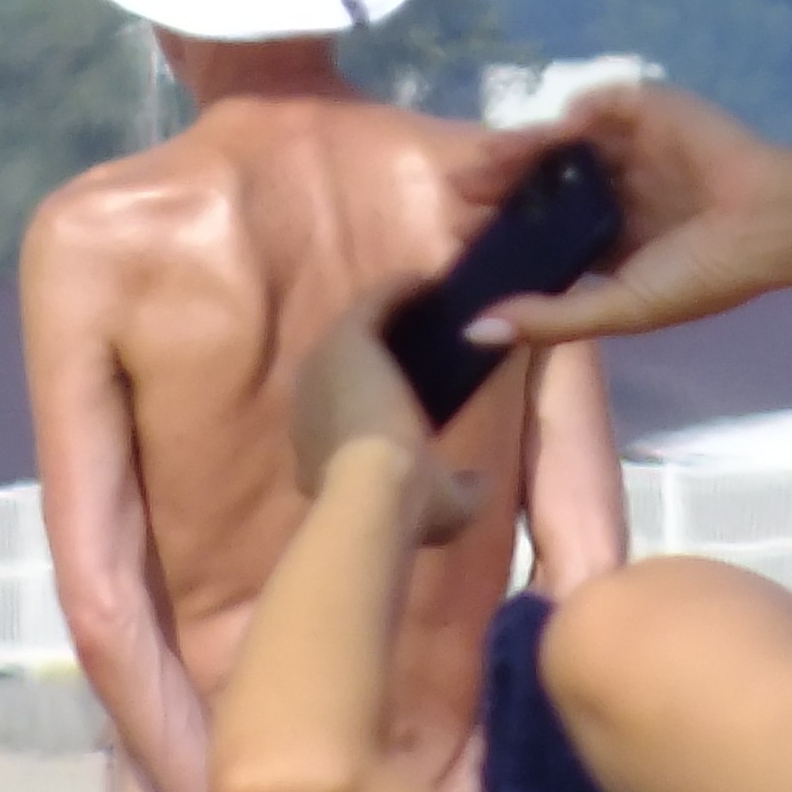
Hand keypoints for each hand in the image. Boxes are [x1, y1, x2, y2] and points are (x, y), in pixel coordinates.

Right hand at [290, 301, 485, 546]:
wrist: (375, 492)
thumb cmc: (402, 508)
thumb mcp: (442, 509)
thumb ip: (461, 490)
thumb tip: (480, 479)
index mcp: (320, 448)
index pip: (347, 415)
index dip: (377, 399)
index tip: (415, 388)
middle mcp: (311, 404)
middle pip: (346, 365)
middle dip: (380, 350)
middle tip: (425, 336)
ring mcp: (323, 368)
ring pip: (356, 330)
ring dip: (389, 312)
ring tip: (428, 302)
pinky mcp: (344, 340)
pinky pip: (371, 304)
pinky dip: (398, 291)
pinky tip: (429, 282)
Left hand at [441, 84, 791, 344]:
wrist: (770, 222)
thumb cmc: (703, 274)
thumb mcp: (622, 309)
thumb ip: (551, 318)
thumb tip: (473, 331)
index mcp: (611, 240)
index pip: (541, 227)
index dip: (500, 228)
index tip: (457, 233)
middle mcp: (616, 190)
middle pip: (541, 178)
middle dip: (498, 182)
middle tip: (458, 189)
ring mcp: (631, 148)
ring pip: (561, 140)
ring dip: (523, 146)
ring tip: (490, 159)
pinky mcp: (650, 110)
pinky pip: (600, 102)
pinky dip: (576, 110)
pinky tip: (561, 131)